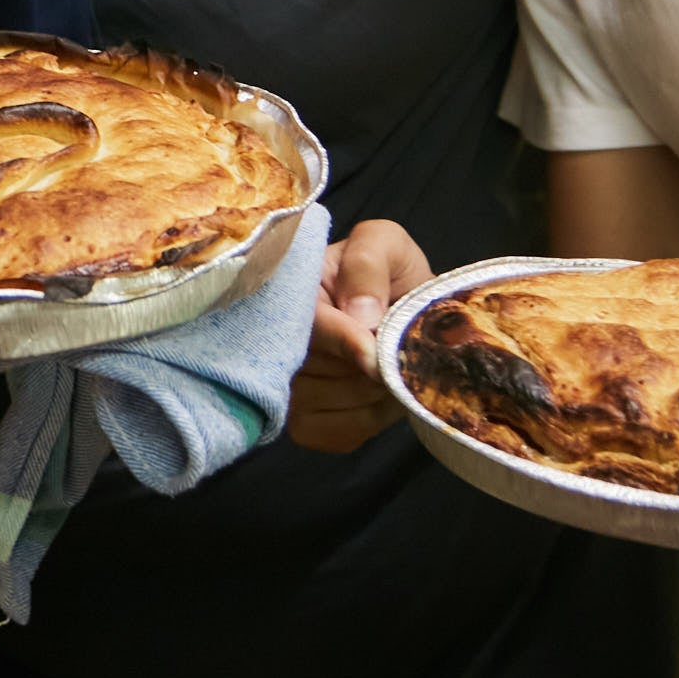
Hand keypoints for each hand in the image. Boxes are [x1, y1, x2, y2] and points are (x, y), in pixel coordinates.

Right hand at [287, 219, 431, 453]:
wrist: (404, 303)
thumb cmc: (388, 270)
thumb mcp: (384, 243)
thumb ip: (367, 265)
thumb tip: (361, 317)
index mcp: (287, 290)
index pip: (303, 326)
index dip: (342, 343)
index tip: (374, 353)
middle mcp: (273, 340)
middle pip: (313, 373)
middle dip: (363, 369)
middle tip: (393, 349)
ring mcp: (285, 385)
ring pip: (326, 405)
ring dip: (370, 394)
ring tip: (388, 366)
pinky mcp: (305, 423)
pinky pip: (336, 434)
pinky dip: (369, 419)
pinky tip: (378, 394)